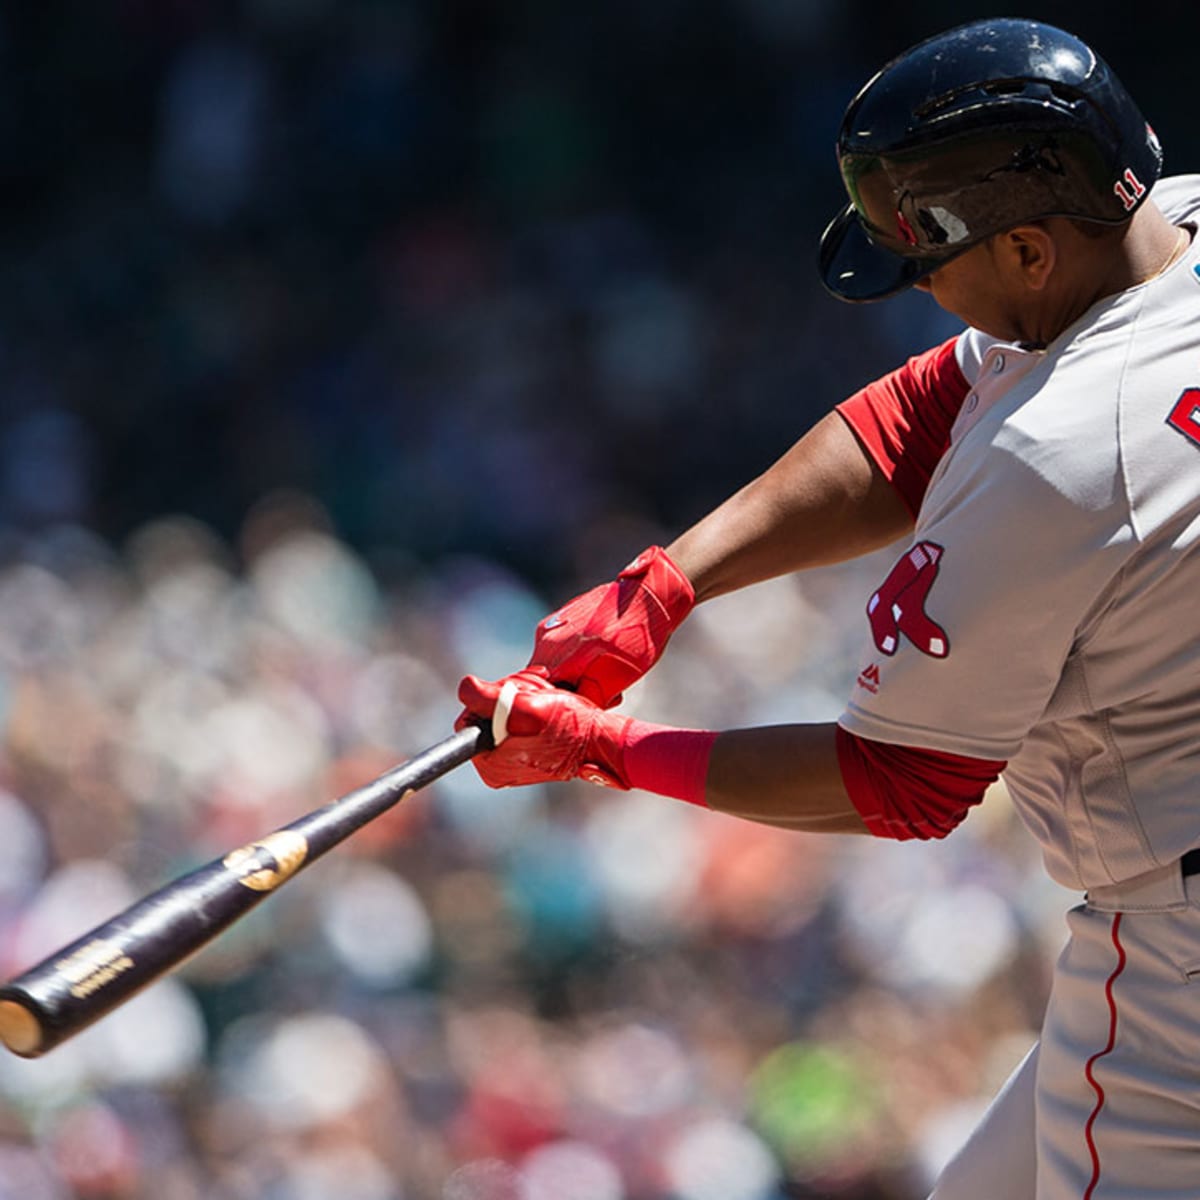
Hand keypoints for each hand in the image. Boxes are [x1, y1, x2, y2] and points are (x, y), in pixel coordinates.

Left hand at [455, 669, 633, 789]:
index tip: (516, 695)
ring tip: (547, 698)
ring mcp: (512, 763)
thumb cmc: (570, 726)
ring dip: (524, 698)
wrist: (603, 741)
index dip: (489, 697)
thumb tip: (464, 687)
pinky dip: (531, 708)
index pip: (469, 717)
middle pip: (486, 714)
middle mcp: (497, 768)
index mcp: (490, 764)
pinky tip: (549, 706)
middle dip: (509, 696)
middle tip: (536, 693)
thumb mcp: (527, 706)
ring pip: (503, 714)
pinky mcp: (527, 755)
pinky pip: (517, 722)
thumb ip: (487, 697)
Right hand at [527, 546, 693, 707]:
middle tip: (604, 694)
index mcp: (553, 654)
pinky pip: (561, 647)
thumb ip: (589, 697)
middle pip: (546, 679)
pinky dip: (578, 658)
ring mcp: (553, 624)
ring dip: (576, 674)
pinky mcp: (563, 617)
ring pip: (555, 663)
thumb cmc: (637, 637)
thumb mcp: (616, 679)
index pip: (539, 694)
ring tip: (608, 673)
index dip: (560, 707)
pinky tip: (604, 655)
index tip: (585, 707)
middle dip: (572, 691)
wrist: (650, 594)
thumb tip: (573, 712)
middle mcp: (545, 638)